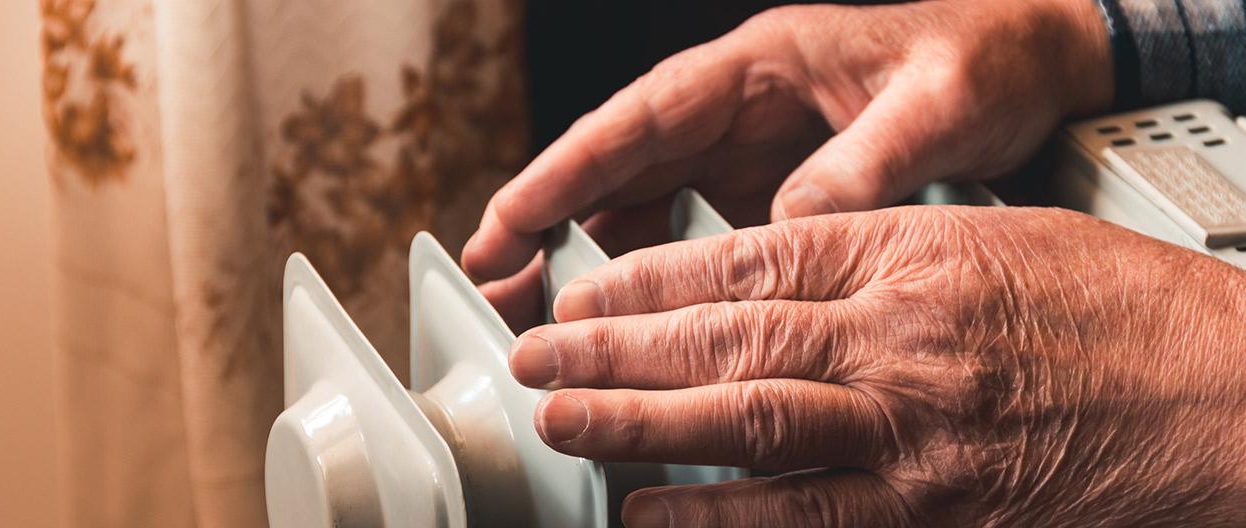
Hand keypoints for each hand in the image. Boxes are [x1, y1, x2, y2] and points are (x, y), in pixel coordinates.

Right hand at [463, 0, 1112, 327]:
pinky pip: (688, 231)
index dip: (565, 169)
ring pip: (641, 202)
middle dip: (546, 220)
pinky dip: (646, 271)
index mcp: (759, 66)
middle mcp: (737, 107)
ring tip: (536, 313)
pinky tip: (622, 315)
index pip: (640, 118)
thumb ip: (862, 164)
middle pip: (618, 166)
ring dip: (586, 254)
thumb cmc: (985, 60)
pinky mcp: (767, 188)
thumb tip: (791, 232)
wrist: (1034, 66)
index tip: (508, 219)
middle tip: (491, 282)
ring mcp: (747, 150)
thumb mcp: (935, 105)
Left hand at [511, 206, 1245, 526]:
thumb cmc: (1117, 307)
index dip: (650, 279)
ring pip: (747, 422)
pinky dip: (717, 520)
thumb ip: (875, 252)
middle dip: (615, 347)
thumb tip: (767, 274)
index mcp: (909, 253)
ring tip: (563, 421)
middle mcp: (898, 336)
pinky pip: (804, 515)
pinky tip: (651, 515)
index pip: (745, 258)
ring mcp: (913, 429)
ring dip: (639, 425)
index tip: (586, 288)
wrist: (1224, 394)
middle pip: (725, 337)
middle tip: (539, 353)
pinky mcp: (935, 509)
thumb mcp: (989, 237)